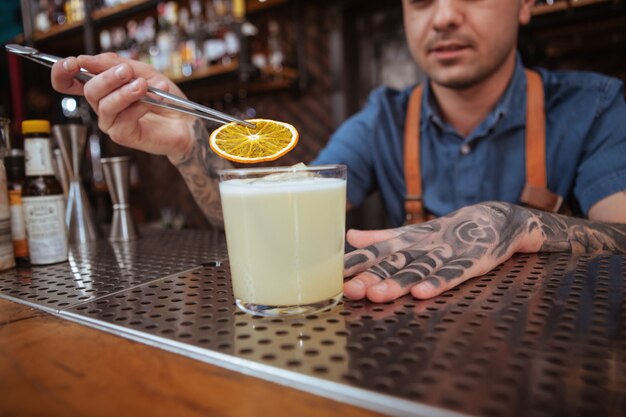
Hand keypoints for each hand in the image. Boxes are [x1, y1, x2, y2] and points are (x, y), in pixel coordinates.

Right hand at [51, 53, 194, 163]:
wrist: (186, 120)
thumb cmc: (164, 96)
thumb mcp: (142, 71)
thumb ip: (116, 64)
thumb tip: (87, 59)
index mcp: (102, 88)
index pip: (69, 82)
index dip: (62, 72)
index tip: (72, 63)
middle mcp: (102, 106)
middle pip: (89, 90)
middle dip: (107, 77)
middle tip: (127, 72)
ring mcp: (111, 122)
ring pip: (104, 105)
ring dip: (125, 92)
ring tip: (143, 86)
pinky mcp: (123, 136)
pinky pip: (122, 119)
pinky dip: (139, 106)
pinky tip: (153, 100)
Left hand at [342, 201, 543, 301]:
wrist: (495, 219)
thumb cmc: (448, 232)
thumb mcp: (414, 234)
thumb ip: (382, 238)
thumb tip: (349, 236)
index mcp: (408, 240)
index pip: (377, 251)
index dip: (356, 262)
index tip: (333, 273)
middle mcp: (424, 246)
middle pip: (394, 263)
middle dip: (371, 277)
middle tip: (350, 289)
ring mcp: (448, 253)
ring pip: (419, 270)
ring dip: (398, 282)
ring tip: (378, 294)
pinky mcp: (472, 262)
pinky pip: (453, 274)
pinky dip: (438, 283)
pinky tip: (422, 293)